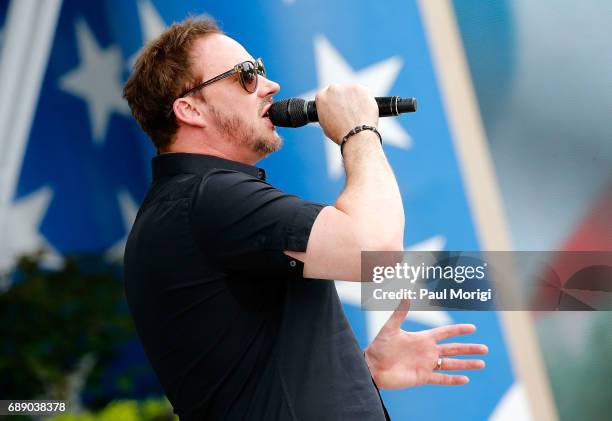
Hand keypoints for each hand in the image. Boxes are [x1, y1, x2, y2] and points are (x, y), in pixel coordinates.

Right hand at [315, 84, 377, 143]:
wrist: (356, 136)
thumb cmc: (340, 134)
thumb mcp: (325, 124)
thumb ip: (326, 112)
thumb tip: (332, 110)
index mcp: (321, 97)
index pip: (326, 95)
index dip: (332, 103)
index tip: (337, 108)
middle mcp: (333, 89)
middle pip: (338, 91)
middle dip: (342, 99)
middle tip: (348, 112)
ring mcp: (348, 88)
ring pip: (352, 92)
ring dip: (354, 99)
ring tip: (357, 114)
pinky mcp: (362, 89)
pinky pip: (364, 94)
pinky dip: (365, 101)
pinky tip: (364, 111)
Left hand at [364, 300, 487, 388]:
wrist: (372, 367)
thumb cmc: (379, 347)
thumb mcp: (390, 328)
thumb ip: (399, 312)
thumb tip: (406, 295)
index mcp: (422, 338)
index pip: (445, 333)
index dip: (458, 330)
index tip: (472, 328)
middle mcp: (427, 351)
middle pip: (453, 349)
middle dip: (469, 348)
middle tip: (485, 349)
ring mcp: (426, 365)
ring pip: (451, 364)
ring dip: (466, 364)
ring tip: (482, 364)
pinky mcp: (422, 377)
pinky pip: (441, 378)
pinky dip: (453, 379)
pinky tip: (465, 379)